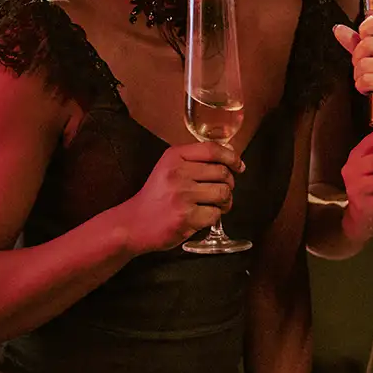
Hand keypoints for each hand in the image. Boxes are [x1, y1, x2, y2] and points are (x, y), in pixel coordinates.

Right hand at [117, 142, 241, 252]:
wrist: (133, 224)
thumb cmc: (156, 197)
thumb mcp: (169, 169)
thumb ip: (196, 160)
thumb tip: (231, 154)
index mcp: (174, 157)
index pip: (212, 149)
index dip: (232, 157)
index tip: (239, 166)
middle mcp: (177, 173)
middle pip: (222, 173)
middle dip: (229, 184)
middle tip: (221, 192)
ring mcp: (181, 195)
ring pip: (223, 193)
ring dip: (225, 202)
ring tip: (215, 205)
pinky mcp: (185, 217)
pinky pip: (216, 214)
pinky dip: (214, 217)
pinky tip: (202, 217)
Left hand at [335, 11, 372, 132]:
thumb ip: (361, 43)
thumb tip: (339, 29)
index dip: (367, 25)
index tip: (365, 37)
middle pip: (368, 43)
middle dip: (358, 58)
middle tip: (365, 68)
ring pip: (364, 63)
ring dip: (360, 76)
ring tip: (369, 81)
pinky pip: (367, 80)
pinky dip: (363, 87)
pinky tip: (371, 90)